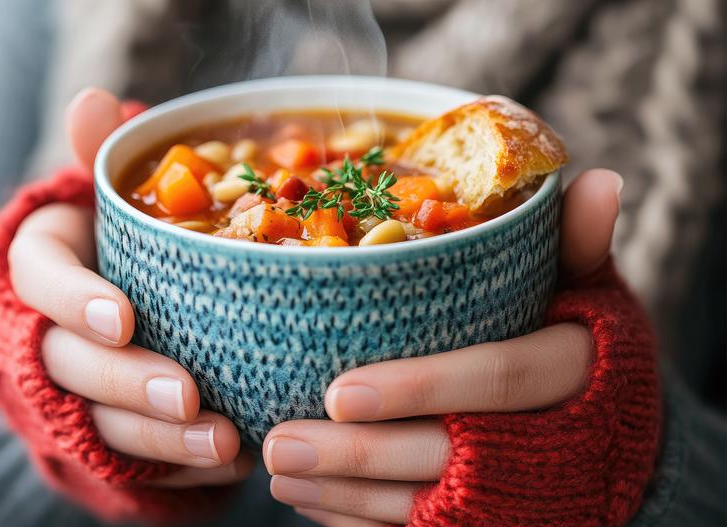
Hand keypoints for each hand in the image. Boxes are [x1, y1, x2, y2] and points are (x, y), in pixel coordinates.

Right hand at [8, 88, 251, 487]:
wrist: (101, 317)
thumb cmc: (117, 249)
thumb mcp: (106, 198)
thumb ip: (101, 158)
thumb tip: (95, 101)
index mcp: (40, 268)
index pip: (37, 279)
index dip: (75, 299)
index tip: (124, 317)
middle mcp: (40, 334)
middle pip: (67, 364)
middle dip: (127, 382)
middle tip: (190, 395)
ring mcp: (64, 396)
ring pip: (98, 423)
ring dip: (160, 440)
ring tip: (226, 443)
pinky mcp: (96, 440)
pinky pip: (128, 464)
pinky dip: (176, 468)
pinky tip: (228, 463)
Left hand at [264, 169, 623, 525]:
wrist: (613, 437)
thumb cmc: (581, 345)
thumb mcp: (590, 291)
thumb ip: (579, 244)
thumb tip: (602, 179)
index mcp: (571, 370)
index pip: (497, 379)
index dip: (421, 387)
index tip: (339, 392)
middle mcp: (544, 439)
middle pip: (444, 453)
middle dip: (358, 455)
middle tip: (280, 445)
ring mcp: (512, 490)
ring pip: (422, 503)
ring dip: (343, 491)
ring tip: (276, 472)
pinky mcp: (484, 519)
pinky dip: (360, 518)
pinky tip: (308, 501)